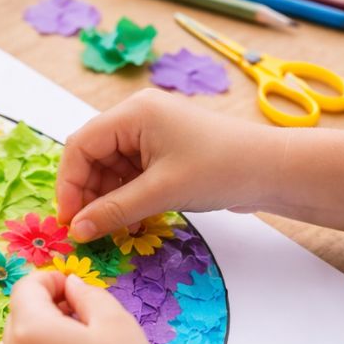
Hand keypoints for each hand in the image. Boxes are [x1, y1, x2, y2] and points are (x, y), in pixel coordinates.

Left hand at [0, 271, 173, 343]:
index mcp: (30, 329)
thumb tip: (70, 285)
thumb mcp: (118, 324)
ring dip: (37, 332)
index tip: (78, 290)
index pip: (27, 287)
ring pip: (14, 341)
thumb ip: (88, 294)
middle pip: (20, 312)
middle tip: (86, 319)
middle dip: (48, 305)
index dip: (53, 280)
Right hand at [57, 88, 278, 241]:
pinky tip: (132, 221)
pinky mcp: (163, 152)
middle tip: (88, 229)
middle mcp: (137, 118)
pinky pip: (130, 175)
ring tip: (114, 228)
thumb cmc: (221, 169)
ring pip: (110, 169)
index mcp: (134, 113)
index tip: (70, 220)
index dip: (69, 183)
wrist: (274, 170)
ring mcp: (151, 135)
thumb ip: (115, 211)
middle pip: (92, 156)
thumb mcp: (162, 193)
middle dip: (87, 193)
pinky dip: (126, 198)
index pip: (81, 144)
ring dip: (107, 199)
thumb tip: (78, 230)